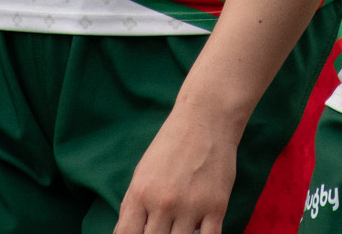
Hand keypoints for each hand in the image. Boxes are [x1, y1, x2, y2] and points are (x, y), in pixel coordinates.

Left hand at [115, 101, 241, 233]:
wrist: (206, 119)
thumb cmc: (171, 145)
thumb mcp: (142, 173)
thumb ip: (132, 206)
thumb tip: (125, 233)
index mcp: (141, 194)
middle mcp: (164, 203)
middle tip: (162, 230)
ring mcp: (191, 206)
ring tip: (178, 230)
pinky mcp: (217, 206)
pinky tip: (198, 233)